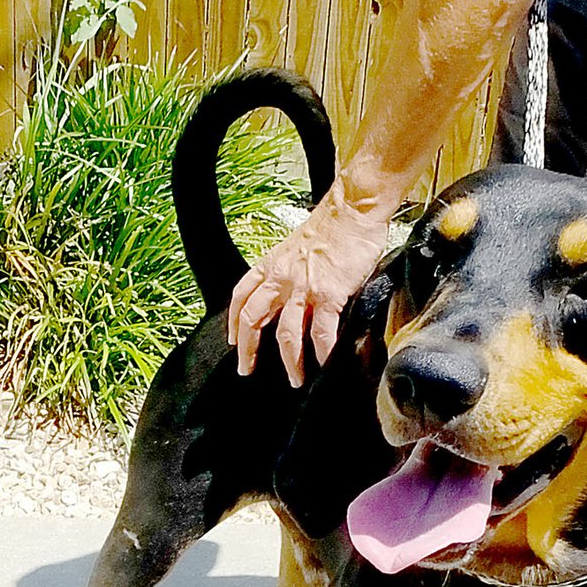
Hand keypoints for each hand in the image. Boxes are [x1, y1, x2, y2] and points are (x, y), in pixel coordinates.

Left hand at [228, 179, 389, 385]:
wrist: (353, 208)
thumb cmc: (332, 225)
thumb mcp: (298, 247)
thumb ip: (290, 271)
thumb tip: (292, 296)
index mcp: (272, 264)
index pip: (242, 295)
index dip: (234, 321)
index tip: (234, 340)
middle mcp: (281, 277)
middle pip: (254, 319)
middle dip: (248, 350)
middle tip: (247, 370)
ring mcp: (304, 287)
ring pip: (286, 334)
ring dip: (289, 362)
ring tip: (295, 379)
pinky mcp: (329, 294)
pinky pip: (321, 332)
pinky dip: (321, 353)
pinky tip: (323, 365)